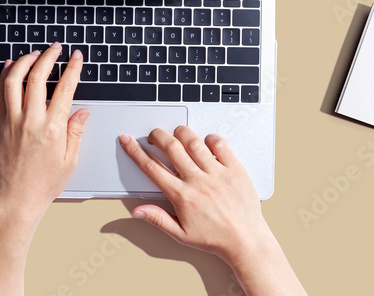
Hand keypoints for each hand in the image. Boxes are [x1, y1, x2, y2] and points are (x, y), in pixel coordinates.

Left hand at [0, 43, 87, 223]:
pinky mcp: (0, 125)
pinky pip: (0, 95)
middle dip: (48, 57)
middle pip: (38, 77)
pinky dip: (5, 77)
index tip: (76, 58)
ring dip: (24, 62)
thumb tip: (82, 111)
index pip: (64, 89)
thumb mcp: (70, 160)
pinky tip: (11, 67)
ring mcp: (12, 121)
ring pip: (14, 81)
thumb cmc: (44, 184)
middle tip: (56, 48)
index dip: (72, 69)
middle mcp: (30, 120)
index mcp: (52, 128)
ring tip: (34, 54)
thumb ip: (76, 132)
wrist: (17, 199)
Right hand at [120, 127, 306, 294]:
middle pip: (170, 147)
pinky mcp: (234, 169)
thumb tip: (137, 211)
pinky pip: (220, 145)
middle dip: (157, 136)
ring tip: (177, 134)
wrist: (245, 240)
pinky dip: (210, 138)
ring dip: (181, 133)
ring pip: (193, 142)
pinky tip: (205, 142)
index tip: (128, 141)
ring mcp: (217, 173)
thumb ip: (157, 218)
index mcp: (182, 196)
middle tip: (154, 135)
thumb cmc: (215, 238)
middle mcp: (198, 181)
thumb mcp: (181, 233)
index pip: (152, 167)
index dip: (135, 151)